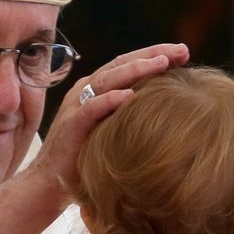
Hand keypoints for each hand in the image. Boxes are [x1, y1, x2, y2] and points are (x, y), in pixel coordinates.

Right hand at [0, 43, 188, 233]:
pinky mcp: (71, 127)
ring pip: (108, 79)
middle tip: (182, 50)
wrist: (48, 184)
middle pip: (121, 63)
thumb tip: (169, 109)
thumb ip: (129, 115)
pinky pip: (90, 109)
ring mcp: (76, 107)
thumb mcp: (111, 129)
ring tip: (162, 63)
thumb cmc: (85, 158)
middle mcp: (86, 91)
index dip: (155, 54)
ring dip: (136, 69)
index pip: (128, 63)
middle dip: (153, 54)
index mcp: (97, 89)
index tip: (184, 52)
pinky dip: (109, 100)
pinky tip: (130, 96)